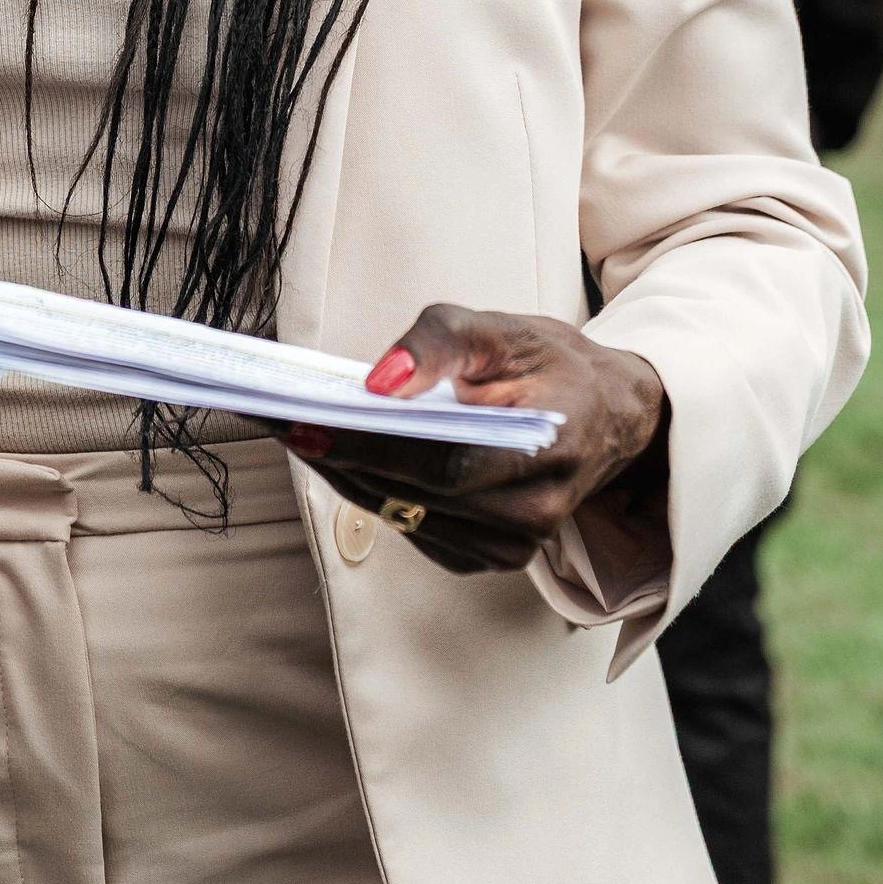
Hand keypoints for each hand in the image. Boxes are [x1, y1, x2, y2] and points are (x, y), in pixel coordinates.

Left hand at [286, 306, 668, 577]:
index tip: (304, 421)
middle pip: (415, 494)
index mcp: (546, 452)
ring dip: (346, 474)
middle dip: (340, 455)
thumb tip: (377, 382)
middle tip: (276, 416)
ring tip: (294, 429)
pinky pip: (414, 529)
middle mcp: (532, 514)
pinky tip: (340, 456)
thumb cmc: (549, 364)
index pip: (443, 463)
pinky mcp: (488, 556)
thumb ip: (440, 342)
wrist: (606, 416)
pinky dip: (372, 491)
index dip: (369, 447)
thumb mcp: (502, 328)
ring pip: (406, 516)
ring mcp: (512, 545)